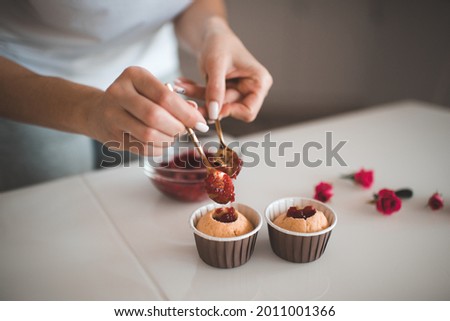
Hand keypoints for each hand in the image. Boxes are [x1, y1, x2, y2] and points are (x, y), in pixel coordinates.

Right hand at [87, 66, 208, 155]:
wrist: (99, 112)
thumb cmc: (135, 99)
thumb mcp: (153, 90)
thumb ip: (175, 100)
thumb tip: (196, 116)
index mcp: (133, 75)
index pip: (165, 96)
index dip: (186, 113)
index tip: (201, 123)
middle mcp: (119, 93)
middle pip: (155, 116)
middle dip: (177, 128)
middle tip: (185, 131)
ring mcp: (112, 115)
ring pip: (148, 135)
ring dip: (168, 140)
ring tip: (172, 136)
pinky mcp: (112, 136)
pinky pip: (142, 148)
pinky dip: (158, 149)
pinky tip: (160, 143)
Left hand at [175, 18, 271, 121]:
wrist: (212, 34)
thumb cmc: (219, 42)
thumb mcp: (216, 64)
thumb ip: (216, 89)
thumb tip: (214, 114)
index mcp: (259, 82)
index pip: (248, 111)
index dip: (230, 112)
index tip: (212, 107)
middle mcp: (252, 90)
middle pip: (230, 109)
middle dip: (208, 103)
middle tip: (188, 101)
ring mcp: (238, 92)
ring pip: (216, 106)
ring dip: (197, 96)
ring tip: (180, 86)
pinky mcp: (225, 93)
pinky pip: (210, 100)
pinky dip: (196, 93)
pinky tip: (183, 84)